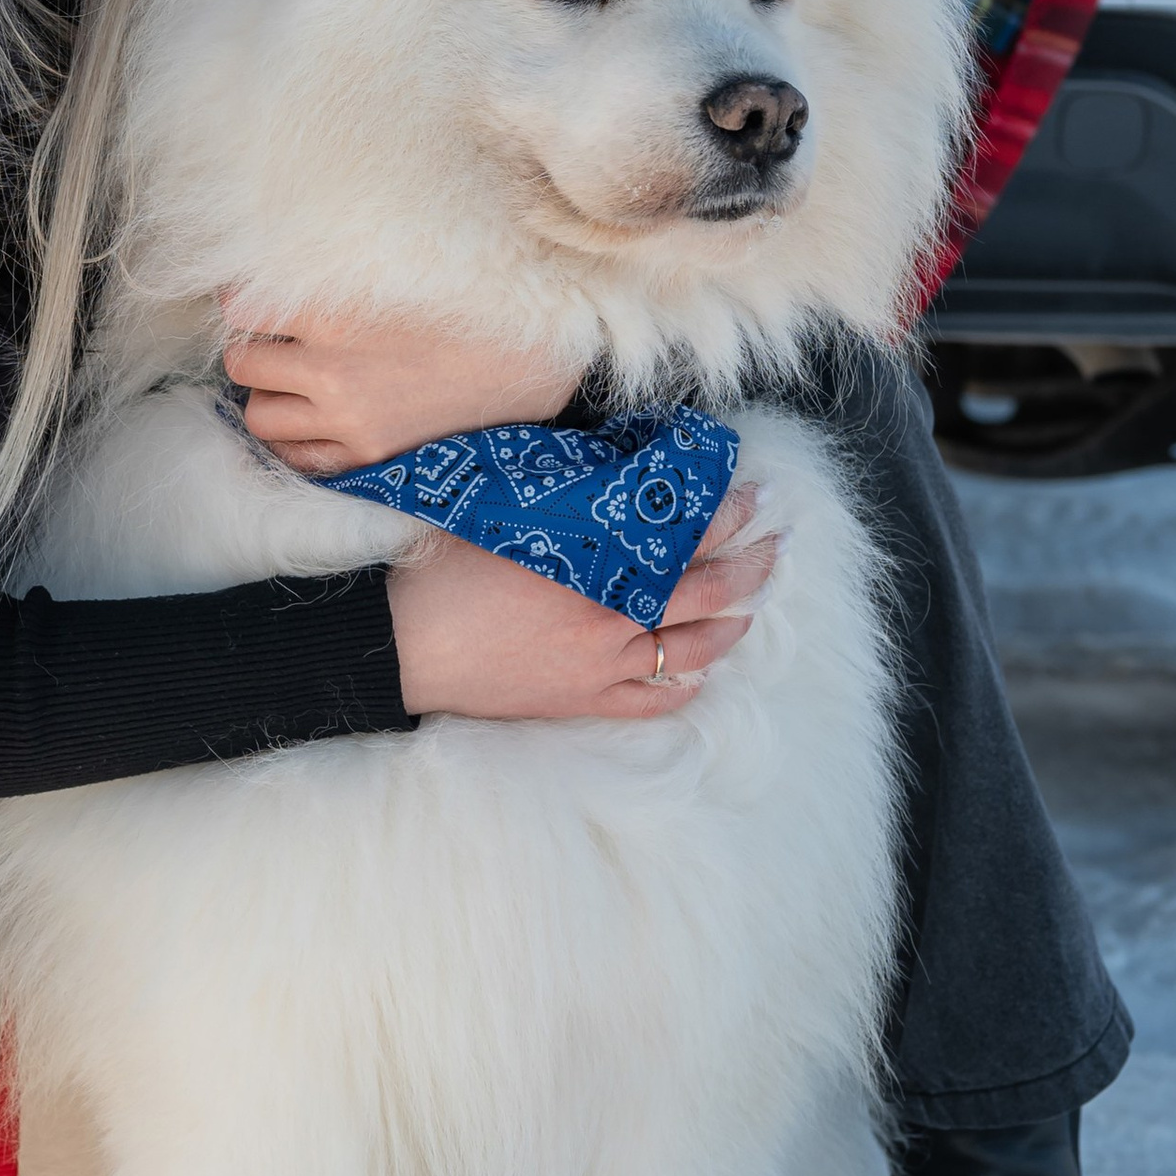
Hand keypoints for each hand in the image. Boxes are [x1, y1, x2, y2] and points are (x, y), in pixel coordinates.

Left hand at [223, 302, 571, 472]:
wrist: (529, 360)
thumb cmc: (465, 301)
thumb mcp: (391, 269)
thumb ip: (328, 270)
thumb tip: (270, 260)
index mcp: (335, 313)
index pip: (240, 307)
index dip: (242, 301)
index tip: (256, 300)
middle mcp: (332, 371)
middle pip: (240, 363)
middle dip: (254, 348)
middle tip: (279, 341)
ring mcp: (347, 423)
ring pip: (258, 415)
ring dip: (269, 395)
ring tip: (295, 382)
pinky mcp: (366, 459)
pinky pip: (293, 458)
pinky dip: (293, 438)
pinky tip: (313, 419)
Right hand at [386, 484, 775, 724]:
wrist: (401, 642)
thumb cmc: (446, 568)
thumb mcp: (511, 514)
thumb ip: (571, 500)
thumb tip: (612, 475)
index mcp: (596, 562)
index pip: (685, 534)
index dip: (726, 514)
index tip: (750, 494)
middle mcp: (611, 615)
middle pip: (707, 592)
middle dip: (750, 566)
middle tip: (774, 546)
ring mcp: (600, 664)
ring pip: (692, 650)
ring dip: (731, 627)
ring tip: (751, 609)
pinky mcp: (580, 700)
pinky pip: (651, 700)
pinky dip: (684, 687)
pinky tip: (700, 675)